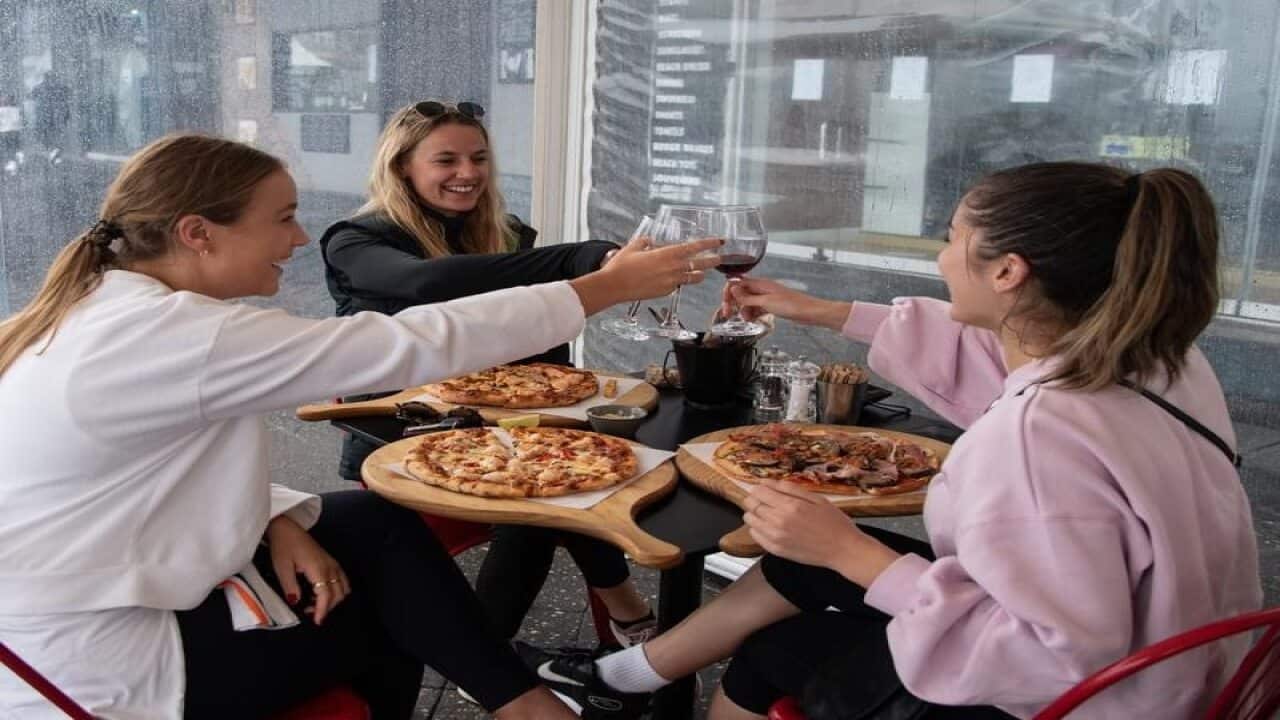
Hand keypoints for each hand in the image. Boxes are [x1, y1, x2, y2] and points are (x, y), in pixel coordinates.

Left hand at [266, 515, 350, 624]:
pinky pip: (342, 580)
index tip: (317, 621)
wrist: (287, 528)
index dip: (322, 610)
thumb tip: (296, 602)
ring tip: (314, 603)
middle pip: (338, 594)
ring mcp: (333, 563)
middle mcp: (330, 566)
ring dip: (333, 600)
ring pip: (343, 588)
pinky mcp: (331, 562)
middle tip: (308, 613)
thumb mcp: (282, 567)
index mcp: (318, 568)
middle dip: (326, 607)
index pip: (326, 595)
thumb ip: (290, 586)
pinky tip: (320, 592)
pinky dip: (336, 591)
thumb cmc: (283, 546)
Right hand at [570, 235, 722, 315]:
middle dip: (713, 260)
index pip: (695, 247)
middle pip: (701, 264)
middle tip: (720, 257)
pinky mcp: (666, 292)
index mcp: (668, 253)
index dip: (709, 243)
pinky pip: (677, 286)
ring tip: (701, 272)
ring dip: (699, 274)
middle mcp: (674, 268)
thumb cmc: (622, 265)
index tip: (720, 241)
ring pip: (693, 278)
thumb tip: (650, 241)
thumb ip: (646, 242)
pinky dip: (677, 282)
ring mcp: (671, 282)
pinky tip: (671, 279)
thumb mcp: (634, 246)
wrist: (614, 286)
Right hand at [722, 277, 850, 330]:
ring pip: (748, 302)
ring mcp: (767, 297)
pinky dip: (753, 314)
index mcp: (760, 284)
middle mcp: (762, 289)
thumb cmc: (792, 305)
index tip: (725, 305)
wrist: (809, 312)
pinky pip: (757, 308)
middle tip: (729, 315)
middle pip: (741, 293)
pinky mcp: (772, 305)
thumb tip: (732, 289)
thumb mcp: (766, 302)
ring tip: (747, 319)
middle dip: (734, 303)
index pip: (737, 283)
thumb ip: (748, 297)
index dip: (729, 293)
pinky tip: (754, 319)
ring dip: (744, 310)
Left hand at [742, 479, 899, 586]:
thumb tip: (769, 482)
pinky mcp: (776, 550)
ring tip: (768, 513)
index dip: (760, 487)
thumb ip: (791, 489)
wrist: (843, 550)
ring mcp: (776, 537)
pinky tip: (770, 526)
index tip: (764, 488)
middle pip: (751, 505)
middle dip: (755, 499)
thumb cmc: (834, 523)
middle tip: (765, 500)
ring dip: (755, 513)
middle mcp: (779, 521)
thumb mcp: (817, 498)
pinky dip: (757, 528)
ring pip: (750, 520)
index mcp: (790, 506)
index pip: (759, 491)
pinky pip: (755, 536)